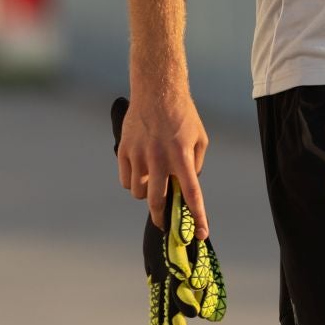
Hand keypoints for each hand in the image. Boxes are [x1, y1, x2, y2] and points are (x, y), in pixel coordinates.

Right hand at [117, 85, 210, 234]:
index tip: (201, 233)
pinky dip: (133, 182)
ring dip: (147, 194)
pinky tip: (140, 172)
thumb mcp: (200, 138)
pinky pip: (126, 181)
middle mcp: (159, 157)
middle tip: (164, 223)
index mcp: (182, 155)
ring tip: (153, 180)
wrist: (157, 90)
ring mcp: (139, 155)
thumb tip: (186, 186)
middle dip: (162, 218)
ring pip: (139, 193)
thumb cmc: (182, 114)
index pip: (192, 193)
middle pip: (158, 201)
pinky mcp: (124, 151)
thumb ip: (195, 164)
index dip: (197, 216)